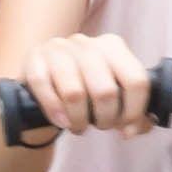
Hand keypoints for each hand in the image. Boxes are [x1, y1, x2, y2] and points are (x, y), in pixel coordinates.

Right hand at [12, 29, 159, 134]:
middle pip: (106, 91)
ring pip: (75, 93)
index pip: (136, 80)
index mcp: (112, 47)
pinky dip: (55, 112)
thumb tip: (136, 128)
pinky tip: (61, 121)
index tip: (126, 128)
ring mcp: (58, 49)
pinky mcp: (34, 59)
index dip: (134, 112)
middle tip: (100, 125)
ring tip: (79, 126)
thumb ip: (133, 113)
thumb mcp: (112, 96)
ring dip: (79, 119)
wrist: (43, 83)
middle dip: (105, 119)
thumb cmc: (84, 91)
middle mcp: (86, 43)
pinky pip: (45, 89)